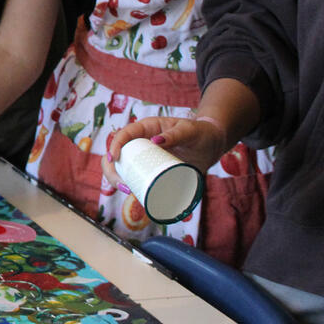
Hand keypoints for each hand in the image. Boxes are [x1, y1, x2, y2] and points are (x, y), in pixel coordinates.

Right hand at [101, 116, 227, 189]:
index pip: (123, 134)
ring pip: (122, 168)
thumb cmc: (201, 133)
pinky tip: (134, 195)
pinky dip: (131, 187)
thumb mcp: (189, 131)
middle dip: (112, 170)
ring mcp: (145, 159)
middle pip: (117, 155)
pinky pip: (136, 178)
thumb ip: (176, 134)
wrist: (212, 146)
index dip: (114, 145)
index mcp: (146, 129)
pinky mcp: (152, 171)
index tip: (114, 159)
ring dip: (117, 180)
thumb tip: (155, 141)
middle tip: (123, 184)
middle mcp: (141, 144)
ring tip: (129, 191)